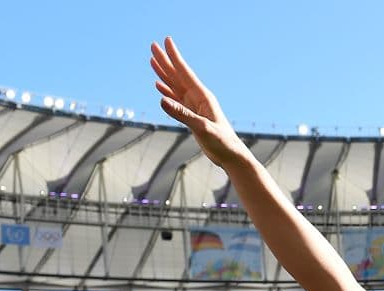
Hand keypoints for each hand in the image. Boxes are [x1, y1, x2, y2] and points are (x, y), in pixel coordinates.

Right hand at [150, 38, 249, 169]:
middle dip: (165, 60)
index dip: (174, 56)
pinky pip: (176, 98)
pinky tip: (159, 85)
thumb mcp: (202, 128)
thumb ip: (182, 114)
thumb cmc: (221, 142)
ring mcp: (194, 106)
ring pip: (175, 85)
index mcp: (202, 96)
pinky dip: (166, 90)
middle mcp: (198, 98)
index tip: (166, 41)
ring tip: (152, 60)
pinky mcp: (192, 115)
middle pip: (177, 75)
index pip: (185, 72)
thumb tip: (161, 99)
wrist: (231, 155)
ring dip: (163, 73)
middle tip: (152, 45)